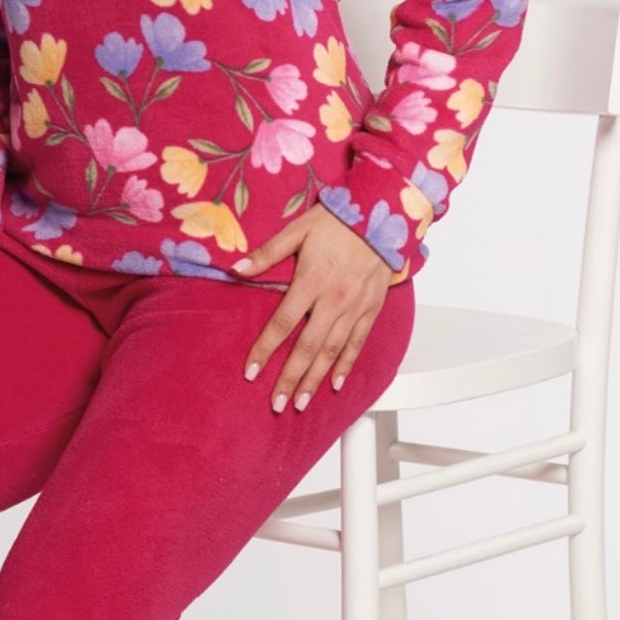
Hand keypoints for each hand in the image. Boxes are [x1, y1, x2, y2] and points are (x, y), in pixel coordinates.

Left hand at [234, 205, 393, 411]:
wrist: (384, 214)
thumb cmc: (338, 220)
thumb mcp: (298, 229)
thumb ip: (268, 253)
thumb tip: (236, 269)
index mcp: (312, 281)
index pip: (283, 323)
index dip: (266, 350)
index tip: (251, 372)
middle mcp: (334, 300)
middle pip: (307, 348)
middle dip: (290, 379)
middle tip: (276, 405)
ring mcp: (355, 308)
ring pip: (331, 352)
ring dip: (315, 380)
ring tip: (300, 403)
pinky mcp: (371, 310)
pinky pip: (356, 344)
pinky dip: (345, 366)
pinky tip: (334, 384)